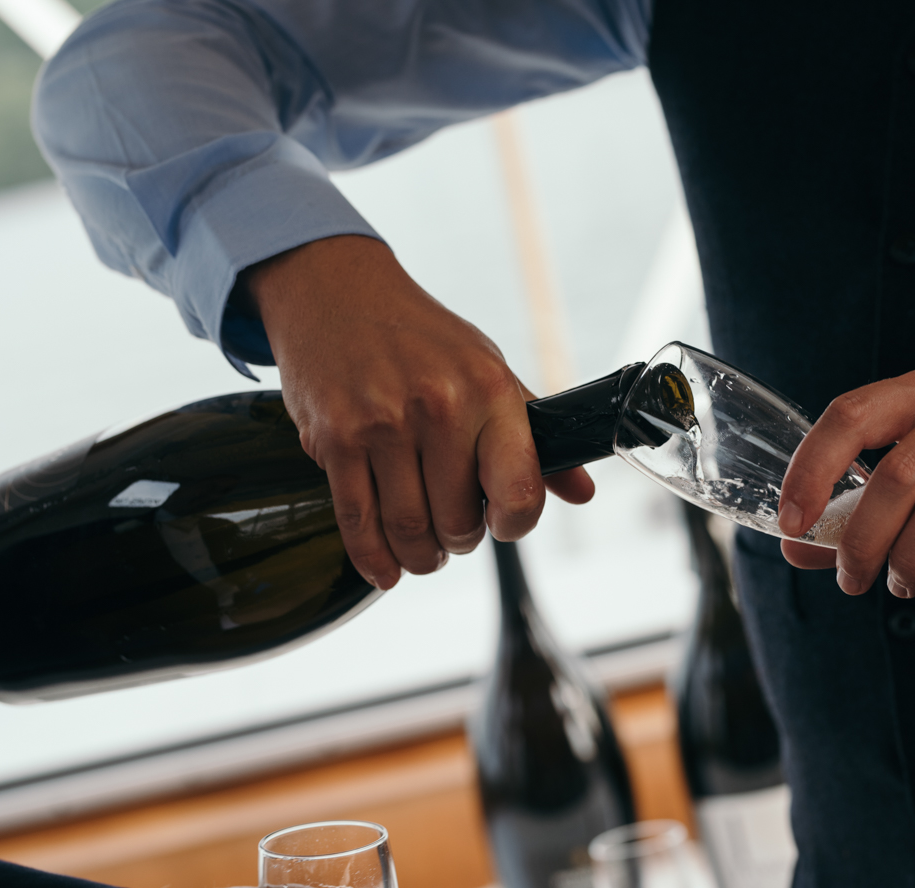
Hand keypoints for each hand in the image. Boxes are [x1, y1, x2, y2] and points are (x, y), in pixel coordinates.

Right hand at [243, 235, 593, 589]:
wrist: (338, 293)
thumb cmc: (422, 338)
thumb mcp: (490, 370)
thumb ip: (533, 435)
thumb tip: (580, 492)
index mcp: (489, 391)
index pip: (519, 489)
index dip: (514, 524)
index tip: (502, 525)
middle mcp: (439, 406)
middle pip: (457, 521)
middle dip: (460, 542)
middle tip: (455, 536)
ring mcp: (382, 423)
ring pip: (408, 528)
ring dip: (420, 556)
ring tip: (424, 551)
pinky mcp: (334, 438)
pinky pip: (357, 520)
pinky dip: (373, 557)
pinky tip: (385, 569)